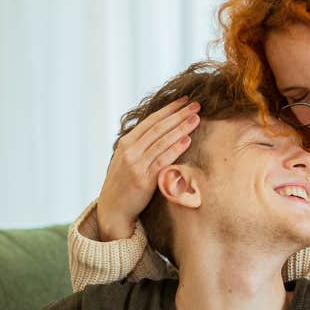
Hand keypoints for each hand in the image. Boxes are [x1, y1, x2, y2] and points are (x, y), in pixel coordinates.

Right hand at [95, 96, 200, 239]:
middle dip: (179, 114)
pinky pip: (162, 160)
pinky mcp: (143, 179)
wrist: (113, 209)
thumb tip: (160, 132)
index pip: (151, 120)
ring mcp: (136, 164)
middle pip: (158, 127)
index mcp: (126, 143)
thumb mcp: (126, 160)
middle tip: (196, 104)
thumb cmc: (123, 185)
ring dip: (180, 127)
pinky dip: (175, 148)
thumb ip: (140, 146)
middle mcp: (130, 150)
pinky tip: (187, 140)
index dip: (169, 109)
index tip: (184, 100)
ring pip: (162, 140)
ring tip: (196, 118)